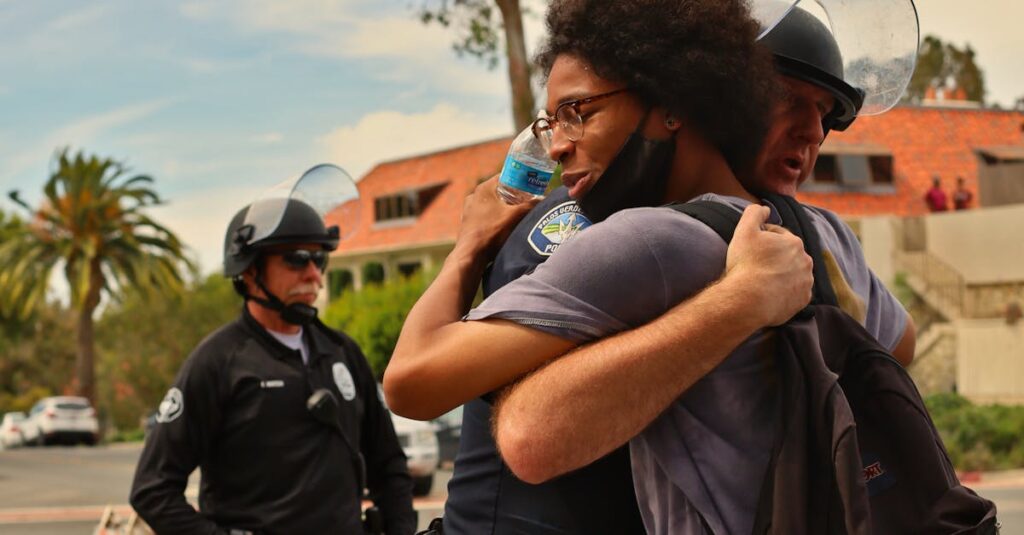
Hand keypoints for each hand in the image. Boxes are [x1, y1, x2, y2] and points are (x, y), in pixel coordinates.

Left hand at [454, 175, 537, 260]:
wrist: (472, 254)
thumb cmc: (492, 232)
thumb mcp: (515, 216)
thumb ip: (530, 205)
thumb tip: (543, 199)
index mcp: (484, 188)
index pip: (505, 176)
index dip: (519, 180)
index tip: (530, 186)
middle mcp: (474, 195)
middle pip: (498, 190)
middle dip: (513, 195)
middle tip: (527, 201)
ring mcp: (469, 209)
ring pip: (491, 204)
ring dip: (503, 208)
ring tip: (517, 215)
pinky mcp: (468, 222)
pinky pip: (485, 215)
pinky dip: (494, 217)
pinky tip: (503, 226)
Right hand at [723, 204, 812, 325]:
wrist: (748, 299)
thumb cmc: (746, 264)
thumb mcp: (744, 230)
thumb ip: (754, 213)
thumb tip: (765, 208)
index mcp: (794, 242)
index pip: (777, 235)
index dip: (761, 239)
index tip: (750, 249)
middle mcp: (805, 260)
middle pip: (787, 255)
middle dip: (774, 257)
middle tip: (755, 264)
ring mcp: (806, 281)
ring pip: (793, 273)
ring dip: (781, 274)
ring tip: (762, 280)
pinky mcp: (803, 300)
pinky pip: (794, 292)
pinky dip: (785, 291)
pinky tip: (770, 292)